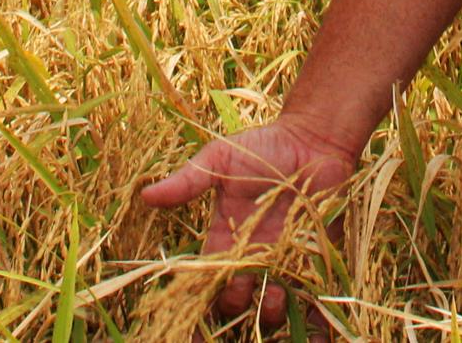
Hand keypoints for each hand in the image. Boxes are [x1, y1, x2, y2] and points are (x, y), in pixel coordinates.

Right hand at [139, 115, 359, 325]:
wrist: (314, 139)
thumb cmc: (264, 145)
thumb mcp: (219, 160)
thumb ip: (188, 182)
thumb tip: (146, 196)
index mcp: (224, 238)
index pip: (203, 279)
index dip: (194, 302)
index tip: (188, 326)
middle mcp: (252, 256)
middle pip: (236, 300)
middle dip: (236, 306)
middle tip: (243, 292)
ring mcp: (284, 260)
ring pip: (271, 306)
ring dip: (271, 311)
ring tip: (276, 295)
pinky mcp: (315, 260)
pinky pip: (313, 299)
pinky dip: (314, 321)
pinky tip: (316, 336)